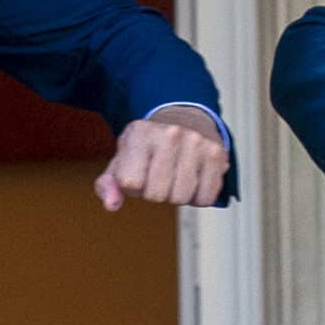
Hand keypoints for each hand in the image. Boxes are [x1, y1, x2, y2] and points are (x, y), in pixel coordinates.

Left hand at [94, 108, 228, 209]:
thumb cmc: (148, 145)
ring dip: (176, 195)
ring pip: (181, 198)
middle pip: (156, 195)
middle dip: (155, 192)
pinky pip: (205, 198)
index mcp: (139, 133)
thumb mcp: (121, 159)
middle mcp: (170, 134)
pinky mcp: (217, 154)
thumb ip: (108, 184)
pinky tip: (193, 178)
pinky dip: (198, 197)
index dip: (133, 187)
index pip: (130, 184)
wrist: (184, 119)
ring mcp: (196, 143)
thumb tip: (112, 204)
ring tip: (176, 175)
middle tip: (159, 174)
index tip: (139, 173)